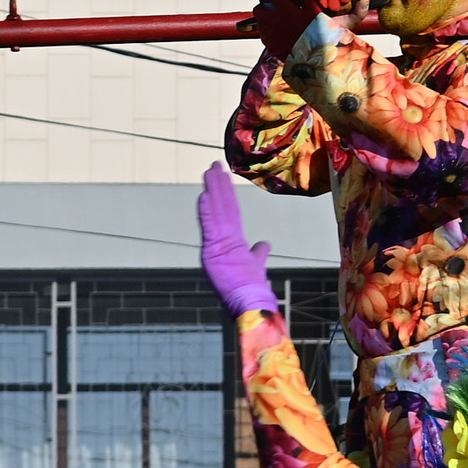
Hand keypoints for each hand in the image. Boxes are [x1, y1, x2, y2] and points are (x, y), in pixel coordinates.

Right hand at [196, 162, 278, 316]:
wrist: (249, 303)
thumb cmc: (251, 287)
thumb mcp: (257, 264)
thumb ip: (258, 252)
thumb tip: (264, 244)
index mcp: (232, 241)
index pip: (230, 211)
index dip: (227, 193)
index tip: (223, 175)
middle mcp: (222, 240)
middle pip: (221, 207)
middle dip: (218, 185)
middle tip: (214, 164)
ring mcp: (216, 245)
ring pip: (216, 212)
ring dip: (213, 191)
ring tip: (209, 171)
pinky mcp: (212, 253)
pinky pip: (209, 228)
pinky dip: (206, 212)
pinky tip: (203, 196)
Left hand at [249, 0, 320, 57]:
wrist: (315, 59)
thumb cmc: (317, 33)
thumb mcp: (314, 12)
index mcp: (286, 10)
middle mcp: (274, 22)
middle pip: (258, 10)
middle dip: (263, 8)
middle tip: (272, 10)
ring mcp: (270, 35)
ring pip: (260, 24)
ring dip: (265, 21)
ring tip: (279, 24)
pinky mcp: (270, 47)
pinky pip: (264, 37)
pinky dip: (269, 34)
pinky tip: (280, 36)